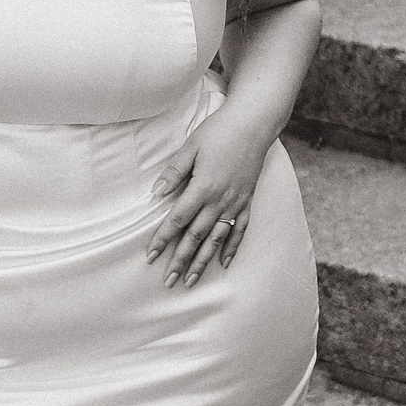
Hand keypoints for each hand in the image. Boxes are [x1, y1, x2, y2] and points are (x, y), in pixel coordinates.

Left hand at [146, 111, 266, 286]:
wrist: (253, 123)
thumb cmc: (219, 131)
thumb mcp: (191, 147)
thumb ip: (174, 172)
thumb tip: (155, 193)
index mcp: (203, 187)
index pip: (178, 220)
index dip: (163, 239)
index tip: (151, 256)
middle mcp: (219, 201)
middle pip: (196, 237)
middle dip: (180, 260)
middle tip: (168, 281)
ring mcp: (235, 203)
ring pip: (216, 239)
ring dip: (203, 261)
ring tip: (191, 280)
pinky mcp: (247, 201)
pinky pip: (239, 230)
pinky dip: (231, 248)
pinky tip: (223, 263)